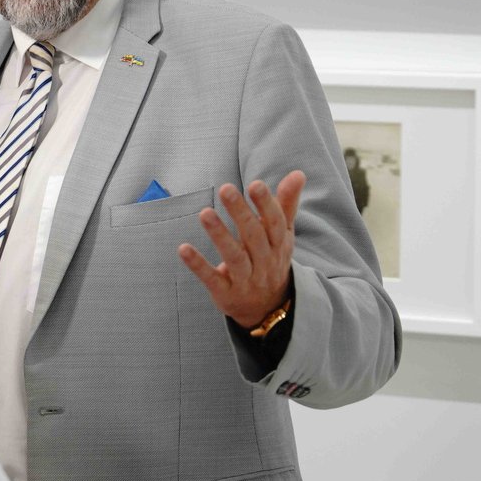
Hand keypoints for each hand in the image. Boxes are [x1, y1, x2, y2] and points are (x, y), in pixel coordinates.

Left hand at [177, 171, 305, 327]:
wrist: (268, 308)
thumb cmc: (271, 259)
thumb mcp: (282, 234)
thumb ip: (285, 204)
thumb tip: (298, 173)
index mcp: (278, 244)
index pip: (274, 223)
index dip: (266, 204)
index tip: (255, 184)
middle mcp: (264, 261)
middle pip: (253, 236)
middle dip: (240, 213)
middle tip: (225, 188)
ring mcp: (245, 279)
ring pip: (234, 256)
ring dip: (219, 235)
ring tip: (204, 213)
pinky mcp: (225, 293)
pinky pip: (212, 278)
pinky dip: (198, 265)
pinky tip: (183, 249)